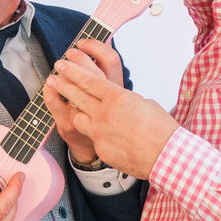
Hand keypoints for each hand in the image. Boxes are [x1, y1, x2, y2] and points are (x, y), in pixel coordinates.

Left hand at [44, 54, 177, 179]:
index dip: (72, 71)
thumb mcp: (144, 103)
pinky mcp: (101, 148)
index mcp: (117, 97)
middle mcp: (104, 113)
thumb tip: (117, 99)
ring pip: (78, 117)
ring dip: (77, 111)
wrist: (166, 157)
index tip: (62, 64)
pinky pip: (92, 137)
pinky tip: (105, 134)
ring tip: (76, 107)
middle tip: (54, 77)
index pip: (88, 80)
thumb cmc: (161, 128)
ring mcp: (100, 132)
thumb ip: (124, 99)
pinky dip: (96, 133)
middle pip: (76, 94)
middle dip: (62, 84)